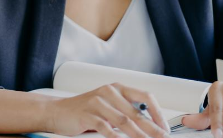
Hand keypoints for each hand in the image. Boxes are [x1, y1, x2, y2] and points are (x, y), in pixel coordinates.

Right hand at [45, 83, 170, 137]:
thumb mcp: (108, 106)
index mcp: (117, 88)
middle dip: (152, 128)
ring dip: (138, 135)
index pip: (145, 96)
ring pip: (124, 121)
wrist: (57, 111)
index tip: (165, 127)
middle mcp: (109, 92)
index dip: (158, 113)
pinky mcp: (87, 114)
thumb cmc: (85, 110)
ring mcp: (97, 102)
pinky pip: (105, 127)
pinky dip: (116, 137)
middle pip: (136, 112)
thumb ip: (126, 111)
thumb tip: (150, 125)